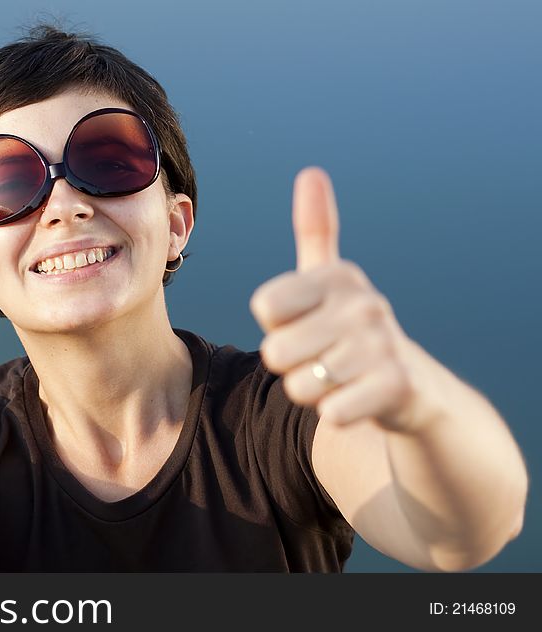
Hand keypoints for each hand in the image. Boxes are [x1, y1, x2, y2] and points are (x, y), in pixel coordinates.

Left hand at [249, 168, 416, 429]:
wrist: (413, 386)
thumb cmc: (353, 329)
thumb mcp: (332, 279)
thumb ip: (317, 231)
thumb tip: (312, 172)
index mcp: (337, 276)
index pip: (265, 308)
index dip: (276, 327)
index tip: (305, 324)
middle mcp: (362, 303)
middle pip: (274, 352)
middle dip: (291, 366)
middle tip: (323, 359)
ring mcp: (382, 343)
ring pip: (298, 387)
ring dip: (312, 393)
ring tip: (341, 378)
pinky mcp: (395, 385)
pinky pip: (331, 412)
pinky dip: (335, 414)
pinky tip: (357, 400)